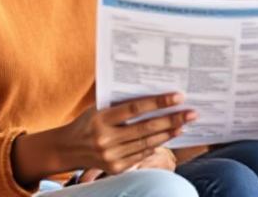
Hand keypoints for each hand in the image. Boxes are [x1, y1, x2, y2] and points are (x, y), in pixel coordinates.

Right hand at [12, 92, 195, 185]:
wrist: (66, 149)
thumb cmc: (88, 122)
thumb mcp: (98, 107)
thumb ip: (121, 103)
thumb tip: (154, 90)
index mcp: (101, 119)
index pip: (135, 109)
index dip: (159, 102)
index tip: (178, 97)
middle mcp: (105, 139)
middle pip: (146, 128)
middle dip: (172, 119)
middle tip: (192, 113)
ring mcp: (110, 156)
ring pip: (147, 142)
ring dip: (169, 133)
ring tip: (184, 123)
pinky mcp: (115, 168)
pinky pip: (142, 154)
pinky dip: (157, 144)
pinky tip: (169, 135)